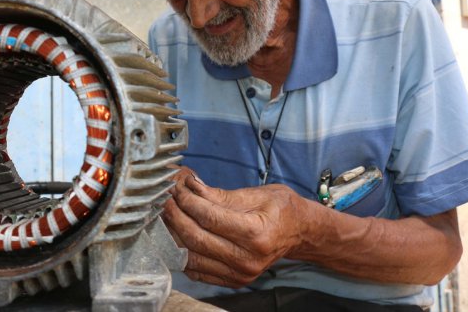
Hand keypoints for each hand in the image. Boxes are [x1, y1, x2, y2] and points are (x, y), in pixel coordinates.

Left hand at [163, 175, 307, 287]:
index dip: (187, 201)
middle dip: (175, 216)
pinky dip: (183, 253)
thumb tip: (191, 186)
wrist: (300, 233)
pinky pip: (197, 270)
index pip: (209, 218)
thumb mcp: (257, 194)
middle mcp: (247, 259)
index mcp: (256, 234)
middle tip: (167, 200)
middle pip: (196, 238)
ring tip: (168, 215)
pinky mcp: (233, 281)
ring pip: (192, 256)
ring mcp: (240, 274)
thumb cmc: (281, 209)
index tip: (177, 189)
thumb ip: (221, 195)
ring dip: (174, 235)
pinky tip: (178, 235)